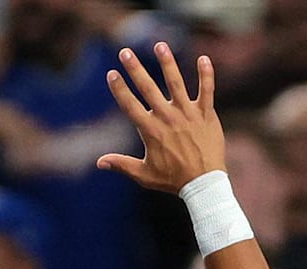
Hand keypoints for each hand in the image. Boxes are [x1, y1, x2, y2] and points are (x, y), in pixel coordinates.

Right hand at [97, 43, 224, 194]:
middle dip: (135, 69)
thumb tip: (99, 162)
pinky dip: (206, 74)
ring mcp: (188, 114)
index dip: (120, 89)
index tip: (112, 74)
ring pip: (176, 83)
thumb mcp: (144, 175)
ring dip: (167, 63)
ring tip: (160, 46)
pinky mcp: (206, 114)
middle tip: (125, 52)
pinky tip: (203, 58)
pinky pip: (207, 90)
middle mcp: (168, 118)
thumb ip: (122, 165)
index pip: (130, 105)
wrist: (204, 184)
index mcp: (151, 131)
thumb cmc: (173, 180)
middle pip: (148, 88)